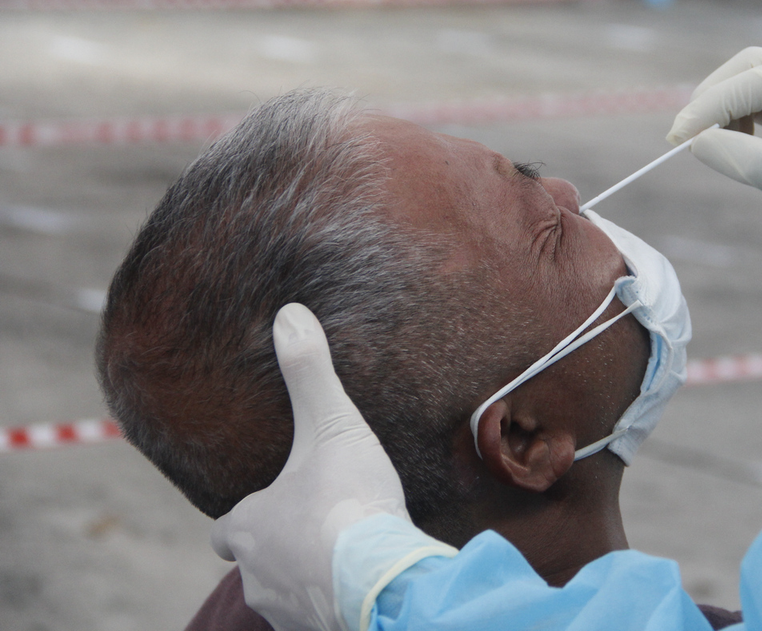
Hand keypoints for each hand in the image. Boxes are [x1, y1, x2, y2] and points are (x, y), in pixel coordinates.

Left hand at [211, 304, 409, 630]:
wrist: (383, 580)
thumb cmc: (349, 503)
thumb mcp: (333, 426)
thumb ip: (309, 373)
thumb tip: (288, 314)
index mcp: (250, 526)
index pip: (227, 528)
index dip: (249, 514)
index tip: (275, 502)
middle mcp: (256, 574)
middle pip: (255, 561)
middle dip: (280, 545)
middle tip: (317, 525)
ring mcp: (286, 608)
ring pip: (283, 590)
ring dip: (306, 573)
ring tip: (344, 551)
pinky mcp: (319, 629)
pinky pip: (317, 613)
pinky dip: (332, 597)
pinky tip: (361, 579)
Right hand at [667, 47, 761, 273]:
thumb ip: (753, 163)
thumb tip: (696, 143)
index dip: (717, 102)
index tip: (680, 135)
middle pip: (758, 67)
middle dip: (717, 96)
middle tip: (682, 134)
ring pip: (757, 86)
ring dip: (725, 109)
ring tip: (703, 143)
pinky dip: (738, 123)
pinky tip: (728, 146)